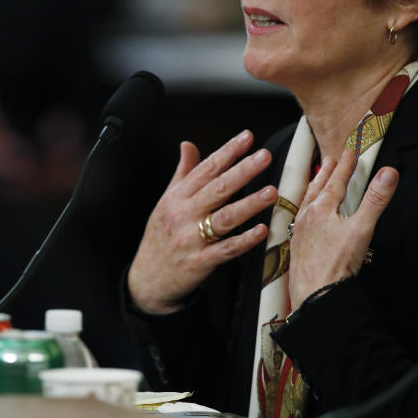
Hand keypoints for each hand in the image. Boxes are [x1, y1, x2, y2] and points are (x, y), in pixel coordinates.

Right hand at [128, 131, 277, 314]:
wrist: (146, 280)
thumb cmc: (159, 238)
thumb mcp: (165, 202)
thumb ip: (181, 173)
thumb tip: (188, 145)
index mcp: (176, 198)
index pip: (205, 169)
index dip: (227, 152)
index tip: (247, 137)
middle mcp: (183, 215)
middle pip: (217, 189)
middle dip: (242, 171)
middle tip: (264, 156)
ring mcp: (191, 239)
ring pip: (223, 218)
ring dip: (248, 204)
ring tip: (271, 191)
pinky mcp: (199, 262)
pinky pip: (225, 249)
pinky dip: (243, 240)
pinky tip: (261, 230)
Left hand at [287, 149, 399, 310]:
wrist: (314, 293)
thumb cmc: (336, 263)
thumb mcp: (362, 228)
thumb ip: (375, 199)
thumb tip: (389, 172)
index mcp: (321, 208)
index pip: (336, 181)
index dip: (345, 166)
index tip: (350, 153)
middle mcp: (307, 216)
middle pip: (318, 188)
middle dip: (326, 173)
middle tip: (330, 160)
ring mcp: (300, 230)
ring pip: (307, 202)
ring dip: (315, 188)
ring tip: (318, 181)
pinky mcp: (297, 245)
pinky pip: (301, 217)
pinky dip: (307, 207)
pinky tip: (308, 215)